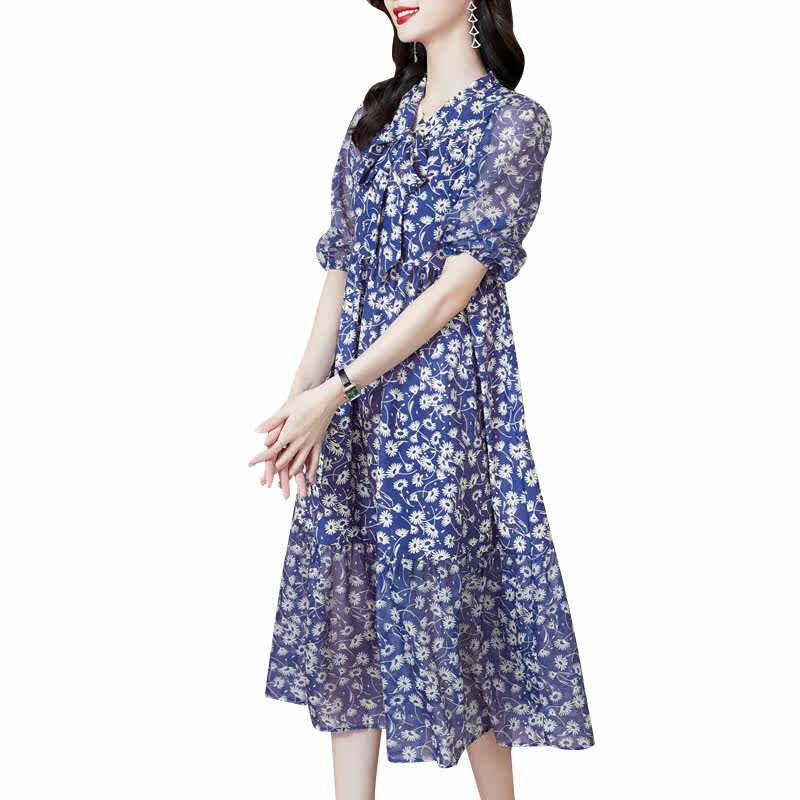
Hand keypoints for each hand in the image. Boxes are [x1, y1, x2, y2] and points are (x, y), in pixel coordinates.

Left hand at [249, 376, 342, 493]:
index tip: (250, 463)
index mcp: (289, 433)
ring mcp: (310, 444)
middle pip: (284, 461)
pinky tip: (310, 480)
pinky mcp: (318, 442)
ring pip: (299, 464)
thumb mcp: (286, 408)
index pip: (271, 450)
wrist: (327, 399)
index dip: (260, 458)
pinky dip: (310, 471)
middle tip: (265, 479)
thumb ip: (272, 422)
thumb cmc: (305, 400)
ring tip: (283, 480)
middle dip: (273, 471)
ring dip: (289, 473)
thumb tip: (257, 431)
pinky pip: (314, 460)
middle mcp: (299, 442)